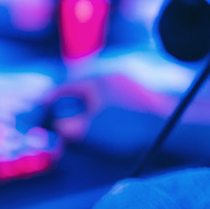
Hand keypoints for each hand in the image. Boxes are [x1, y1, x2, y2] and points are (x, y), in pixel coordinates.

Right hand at [44, 73, 170, 143]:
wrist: (168, 125)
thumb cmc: (125, 127)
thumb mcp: (87, 131)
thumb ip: (65, 128)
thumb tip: (55, 125)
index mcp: (94, 81)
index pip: (63, 88)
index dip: (50, 100)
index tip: (41, 109)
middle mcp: (109, 76)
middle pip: (81, 88)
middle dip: (69, 102)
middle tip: (61, 117)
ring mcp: (127, 84)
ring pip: (99, 93)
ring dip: (88, 106)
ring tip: (84, 122)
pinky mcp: (141, 94)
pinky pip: (114, 99)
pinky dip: (105, 108)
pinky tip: (108, 122)